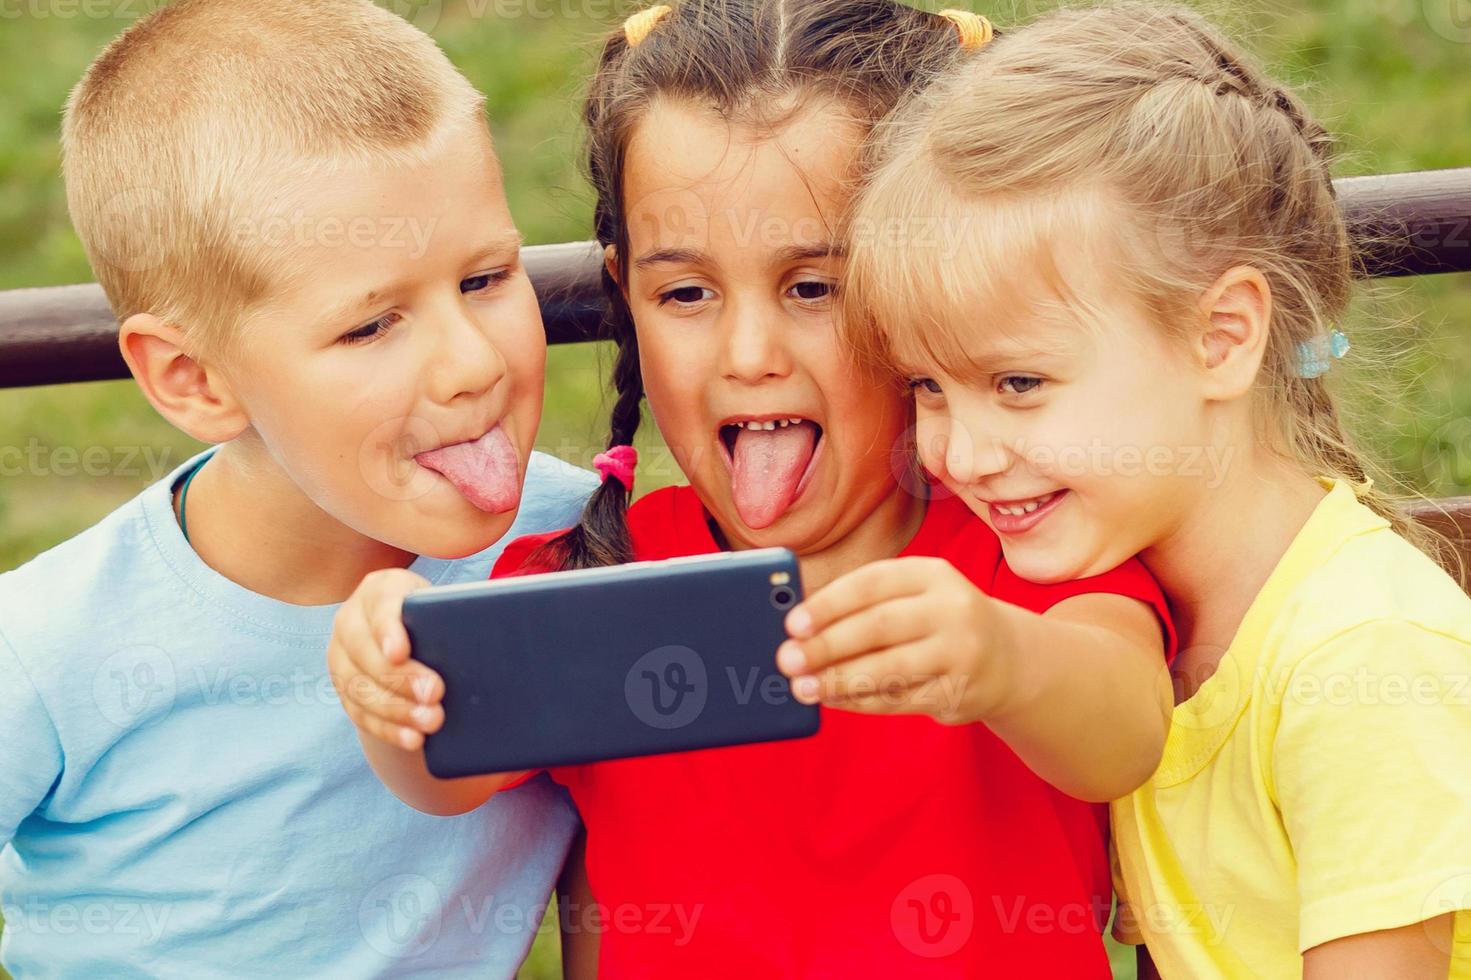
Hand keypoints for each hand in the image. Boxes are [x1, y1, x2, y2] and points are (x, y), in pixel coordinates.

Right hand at [327, 568, 442, 750]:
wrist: (408, 634)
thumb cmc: (436, 616)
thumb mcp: (443, 604)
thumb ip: (458, 612)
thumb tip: (495, 633)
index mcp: (380, 590)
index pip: (380, 605)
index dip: (388, 630)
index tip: (400, 652)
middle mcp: (351, 620)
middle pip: (365, 651)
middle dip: (399, 677)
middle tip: (435, 694)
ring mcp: (341, 656)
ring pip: (359, 687)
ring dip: (396, 710)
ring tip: (430, 722)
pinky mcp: (343, 688)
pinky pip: (359, 712)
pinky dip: (387, 729)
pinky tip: (412, 739)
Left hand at [776, 557, 1011, 724]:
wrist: (1010, 658)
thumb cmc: (938, 620)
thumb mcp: (915, 596)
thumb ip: (865, 604)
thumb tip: (800, 628)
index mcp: (932, 573)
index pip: (871, 583)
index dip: (828, 604)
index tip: (791, 623)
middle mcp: (952, 608)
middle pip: (877, 626)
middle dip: (826, 645)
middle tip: (787, 660)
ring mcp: (961, 652)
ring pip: (888, 669)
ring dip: (838, 680)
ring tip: (802, 687)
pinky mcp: (960, 692)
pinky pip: (899, 699)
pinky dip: (860, 701)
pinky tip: (833, 699)